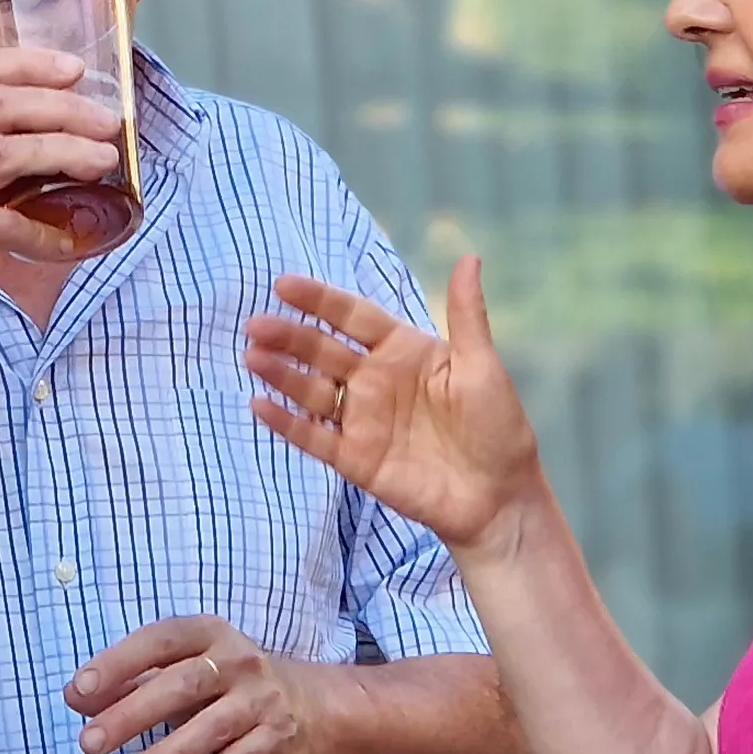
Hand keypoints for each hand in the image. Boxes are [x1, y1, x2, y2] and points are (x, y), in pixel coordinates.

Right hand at [0, 45, 125, 318]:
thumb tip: (58, 132)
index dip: (31, 63)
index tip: (76, 68)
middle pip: (3, 106)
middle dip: (65, 109)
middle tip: (109, 122)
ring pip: (7, 153)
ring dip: (64, 153)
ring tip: (103, 161)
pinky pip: (2, 223)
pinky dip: (41, 232)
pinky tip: (67, 242)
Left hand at [65, 617, 322, 753]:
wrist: (302, 706)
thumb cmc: (219, 686)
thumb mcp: (177, 671)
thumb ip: (128, 681)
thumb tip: (75, 697)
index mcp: (206, 633)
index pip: (159, 641)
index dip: (118, 662)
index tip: (79, 690)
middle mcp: (237, 661)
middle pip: (182, 685)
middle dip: (132, 714)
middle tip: (89, 743)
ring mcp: (260, 700)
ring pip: (209, 729)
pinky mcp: (276, 739)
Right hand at [244, 257, 550, 553]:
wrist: (499, 497)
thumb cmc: (499, 428)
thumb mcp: (483, 366)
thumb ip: (466, 315)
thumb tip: (469, 256)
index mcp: (403, 351)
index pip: (353, 317)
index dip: (319, 301)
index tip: (283, 285)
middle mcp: (375, 380)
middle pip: (323, 351)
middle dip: (289, 337)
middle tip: (256, 325)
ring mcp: (362, 420)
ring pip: (312, 391)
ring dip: (281, 374)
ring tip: (253, 358)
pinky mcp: (355, 459)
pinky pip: (313, 437)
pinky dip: (286, 423)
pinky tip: (260, 405)